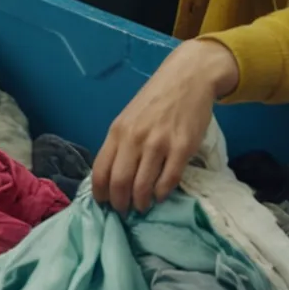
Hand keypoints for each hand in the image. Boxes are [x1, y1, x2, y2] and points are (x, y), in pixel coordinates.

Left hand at [91, 39, 238, 214]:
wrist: (188, 78)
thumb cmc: (156, 99)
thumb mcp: (129, 117)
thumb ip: (120, 144)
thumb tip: (111, 178)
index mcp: (118, 131)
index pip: (100, 172)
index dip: (100, 194)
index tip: (105, 204)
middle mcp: (135, 138)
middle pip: (119, 184)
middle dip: (120, 204)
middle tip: (125, 211)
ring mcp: (158, 143)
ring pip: (143, 186)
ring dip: (141, 203)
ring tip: (143, 205)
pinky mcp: (182, 147)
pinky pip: (169, 181)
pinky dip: (162, 194)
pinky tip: (161, 194)